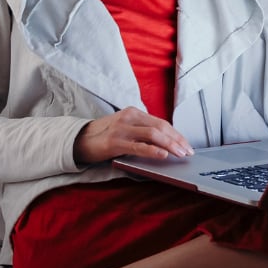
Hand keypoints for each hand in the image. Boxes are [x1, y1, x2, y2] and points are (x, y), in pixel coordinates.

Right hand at [73, 106, 194, 164]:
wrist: (78, 139)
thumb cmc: (105, 136)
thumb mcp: (125, 127)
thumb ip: (142, 130)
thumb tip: (166, 143)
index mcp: (133, 112)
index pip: (161, 122)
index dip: (176, 134)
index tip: (187, 144)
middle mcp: (129, 117)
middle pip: (160, 127)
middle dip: (177, 140)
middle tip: (188, 151)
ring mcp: (122, 129)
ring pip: (153, 135)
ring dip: (170, 145)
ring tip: (180, 154)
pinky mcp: (115, 142)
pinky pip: (138, 146)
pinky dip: (152, 150)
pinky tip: (163, 155)